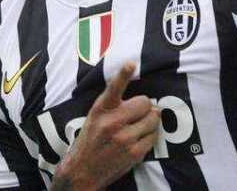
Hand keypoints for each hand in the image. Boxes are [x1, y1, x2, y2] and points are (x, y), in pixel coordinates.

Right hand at [54, 62, 159, 190]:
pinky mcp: (134, 152)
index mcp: (101, 110)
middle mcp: (112, 122)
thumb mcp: (95, 116)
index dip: (123, 75)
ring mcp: (125, 138)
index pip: (113, 88)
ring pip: (153, 118)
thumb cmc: (91, 140)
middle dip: (144, 107)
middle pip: (145, 102)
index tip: (131, 63)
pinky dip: (149, 136)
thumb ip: (114, 104)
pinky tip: (136, 140)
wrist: (82, 171)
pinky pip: (154, 136)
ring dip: (149, 121)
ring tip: (136, 128)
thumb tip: (143, 99)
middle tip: (136, 114)